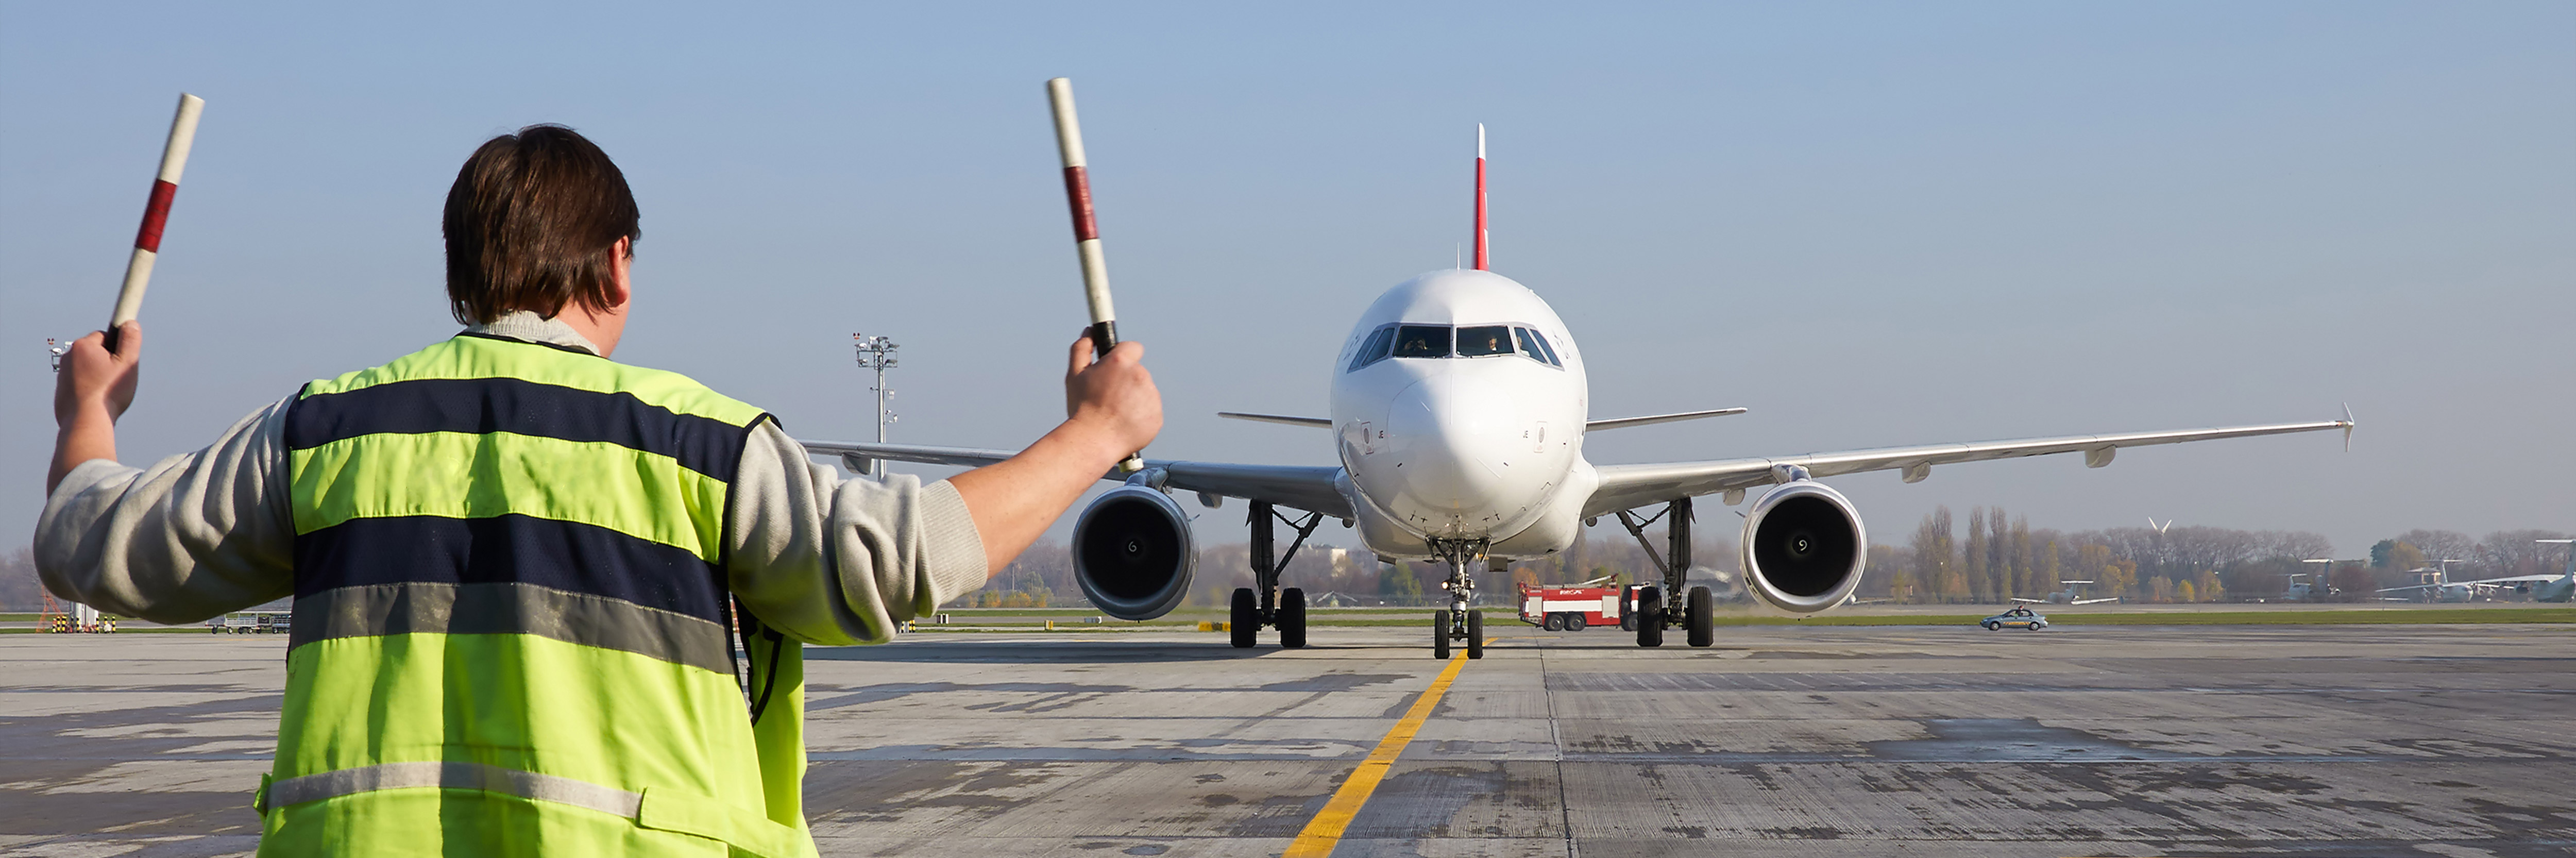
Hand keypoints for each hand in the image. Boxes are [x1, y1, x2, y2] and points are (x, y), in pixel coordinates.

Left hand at [54, 321, 140, 427]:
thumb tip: (129, 323)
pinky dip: (89, 389)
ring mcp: (62, 374)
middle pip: (96, 352)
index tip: (123, 361)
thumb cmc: (108, 392)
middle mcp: (69, 357)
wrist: (85, 421)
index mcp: (84, 346)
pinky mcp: (61, 390)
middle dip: (108, 362)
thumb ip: (130, 340)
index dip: (118, 348)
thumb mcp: (128, 362)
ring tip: (108, 393)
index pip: (105, 336)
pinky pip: (80, 384)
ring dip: (99, 376)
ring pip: (88, 369)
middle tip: (118, 379)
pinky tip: (98, 401)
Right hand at [1063, 332, 1161, 460]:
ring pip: (1144, 392)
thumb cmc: (1082, 408)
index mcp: (1121, 362)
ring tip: (1115, 413)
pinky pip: (1150, 411)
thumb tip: (1090, 332)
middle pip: (1137, 372)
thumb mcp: (1075, 375)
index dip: (1124, 356)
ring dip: (1134, 399)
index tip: (1116, 367)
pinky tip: (1124, 423)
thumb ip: (1082, 348)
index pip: (1133, 347)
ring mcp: (1151, 396)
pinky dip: (1141, 416)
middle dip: (1126, 381)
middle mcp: (1140, 376)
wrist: (1094, 441)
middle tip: (1109, 397)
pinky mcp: (1157, 416)